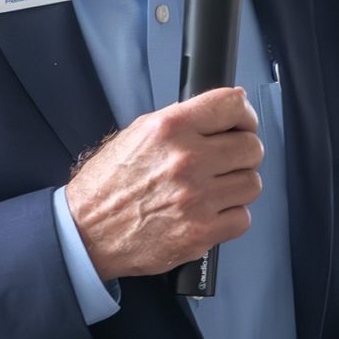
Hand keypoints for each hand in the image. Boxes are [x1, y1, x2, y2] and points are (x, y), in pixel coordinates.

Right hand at [63, 87, 261, 279]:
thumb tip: (220, 115)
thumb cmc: (107, 185)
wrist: (86, 232)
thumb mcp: (137, 133)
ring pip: (252, 183)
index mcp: (170, 128)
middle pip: (251, 147)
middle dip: (243, 153)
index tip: (243, 124)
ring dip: (237, 186)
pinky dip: (230, 217)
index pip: (233, 106)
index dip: (244, 115)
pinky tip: (209, 212)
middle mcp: (186, 160)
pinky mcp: (201, 233)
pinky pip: (242, 218)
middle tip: (228, 161)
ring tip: (215, 189)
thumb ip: (182, 121)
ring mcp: (197, 198)